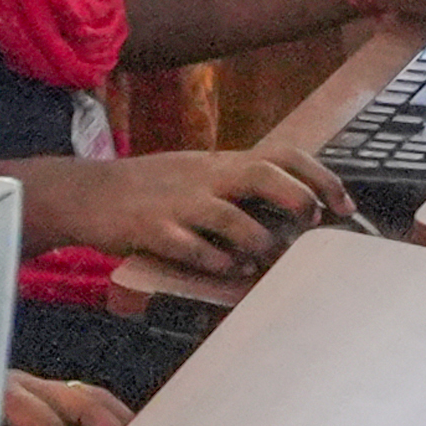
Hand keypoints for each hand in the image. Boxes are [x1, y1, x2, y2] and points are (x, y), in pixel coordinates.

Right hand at [27, 144, 336, 282]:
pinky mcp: (150, 229)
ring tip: (267, 258)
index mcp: (218, 163)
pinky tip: (228, 270)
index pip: (282, 155)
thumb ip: (236, 185)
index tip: (343, 204)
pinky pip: (191, 248)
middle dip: (296, 199)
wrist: (82, 193)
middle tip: (311, 223)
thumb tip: (293, 206)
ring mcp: (175, 203)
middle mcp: (202, 177)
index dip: (320, 177)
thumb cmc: (146, 189)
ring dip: (258, 241)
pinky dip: (216, 262)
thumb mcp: (195, 173)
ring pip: (230, 217)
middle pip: (262, 175)